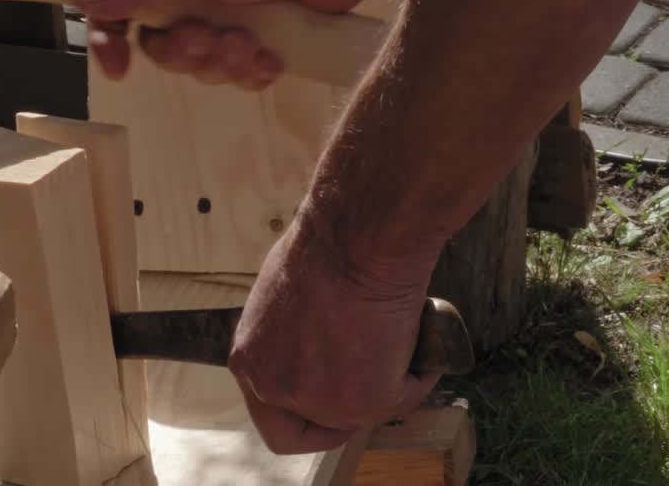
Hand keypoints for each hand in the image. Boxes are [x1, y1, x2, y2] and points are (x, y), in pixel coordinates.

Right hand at [63, 0, 416, 89]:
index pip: (116, 3)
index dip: (112, 38)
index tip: (119, 68)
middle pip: (161, 43)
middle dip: (187, 52)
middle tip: (211, 40)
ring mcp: (226, 7)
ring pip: (202, 62)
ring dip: (224, 62)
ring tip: (250, 45)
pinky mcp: (261, 30)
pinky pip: (239, 71)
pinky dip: (253, 70)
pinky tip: (271, 58)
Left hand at [227, 219, 441, 454]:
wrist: (357, 239)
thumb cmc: (323, 248)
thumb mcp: (283, 298)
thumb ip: (290, 336)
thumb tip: (315, 343)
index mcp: (248, 362)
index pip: (272, 418)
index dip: (305, 417)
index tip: (330, 406)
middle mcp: (275, 389)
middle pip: (312, 428)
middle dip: (344, 417)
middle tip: (373, 392)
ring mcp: (320, 401)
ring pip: (363, 413)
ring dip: (386, 385)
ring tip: (401, 342)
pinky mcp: (366, 401)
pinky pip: (404, 395)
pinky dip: (418, 373)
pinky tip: (420, 338)